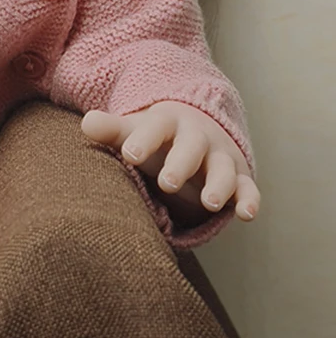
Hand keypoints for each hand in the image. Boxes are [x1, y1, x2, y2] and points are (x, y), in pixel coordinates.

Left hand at [81, 101, 260, 222]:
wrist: (197, 129)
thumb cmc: (156, 138)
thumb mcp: (135, 131)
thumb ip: (111, 130)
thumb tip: (87, 123)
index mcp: (167, 122)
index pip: (155, 128)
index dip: (143, 139)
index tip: (129, 154)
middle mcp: (196, 137)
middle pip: (191, 147)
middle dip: (181, 163)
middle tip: (166, 182)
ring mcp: (219, 157)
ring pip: (222, 168)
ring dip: (218, 184)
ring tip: (209, 203)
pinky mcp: (238, 177)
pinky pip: (247, 188)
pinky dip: (249, 200)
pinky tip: (246, 215)